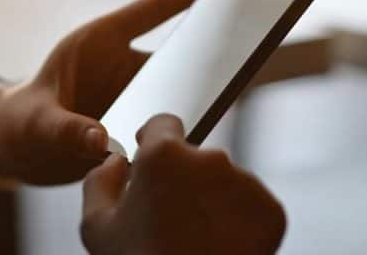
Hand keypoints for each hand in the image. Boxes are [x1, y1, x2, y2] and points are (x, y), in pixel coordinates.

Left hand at [0, 0, 222, 184]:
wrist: (15, 151)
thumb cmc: (18, 125)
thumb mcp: (34, 126)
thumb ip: (64, 131)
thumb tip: (101, 141)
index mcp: (100, 42)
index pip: (154, 8)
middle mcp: (125, 61)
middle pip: (182, 45)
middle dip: (220, 33)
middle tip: (260, 22)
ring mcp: (138, 90)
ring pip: (186, 85)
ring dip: (210, 86)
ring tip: (243, 78)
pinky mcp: (144, 118)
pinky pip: (177, 119)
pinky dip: (194, 123)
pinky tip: (207, 137)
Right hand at [81, 115, 286, 254]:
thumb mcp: (96, 228)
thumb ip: (101, 180)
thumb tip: (116, 161)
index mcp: (165, 155)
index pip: (164, 123)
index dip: (154, 140)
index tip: (152, 160)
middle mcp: (211, 159)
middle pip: (196, 158)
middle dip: (185, 180)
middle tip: (171, 220)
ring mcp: (245, 184)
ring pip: (225, 182)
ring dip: (212, 201)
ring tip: (196, 238)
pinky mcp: (270, 210)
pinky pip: (250, 206)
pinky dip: (238, 222)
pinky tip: (220, 245)